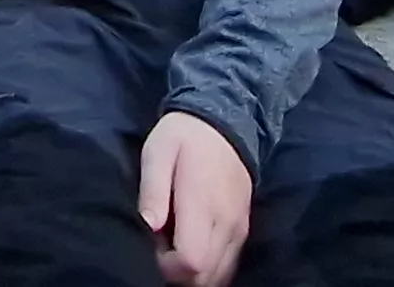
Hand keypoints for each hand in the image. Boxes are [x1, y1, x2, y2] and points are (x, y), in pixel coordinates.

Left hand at [138, 111, 255, 286]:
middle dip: (178, 273)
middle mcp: (226, 223)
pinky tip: (193, 245)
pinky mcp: (244, 229)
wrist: (225, 123)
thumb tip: (149, 225)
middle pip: (205, 277)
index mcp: (202, 204)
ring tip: (175, 244)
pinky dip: (210, 267)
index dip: (167, 266)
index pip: (192, 262)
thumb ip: (153, 189)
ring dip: (194, 273)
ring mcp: (239, 229)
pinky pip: (229, 265)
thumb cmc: (184, 137)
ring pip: (219, 275)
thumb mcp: (158, 152)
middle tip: (161, 244)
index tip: (154, 245)